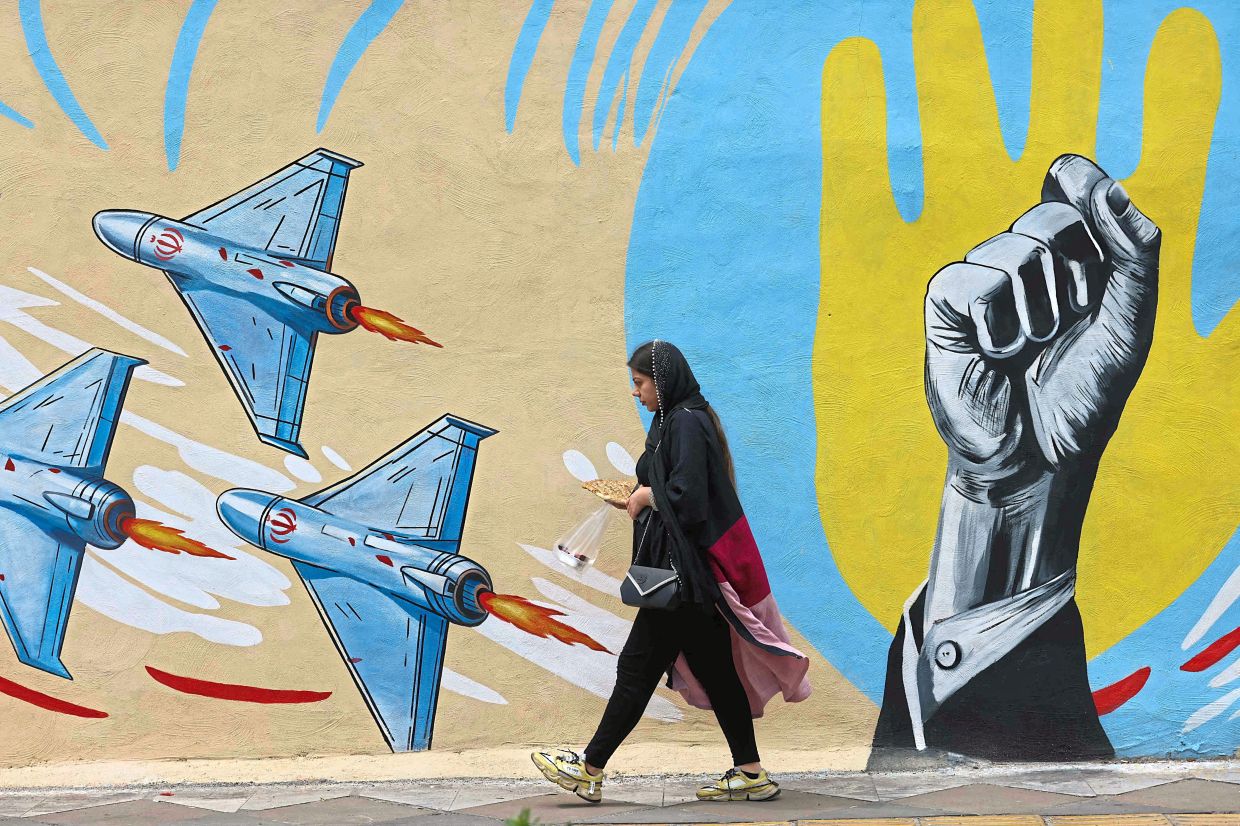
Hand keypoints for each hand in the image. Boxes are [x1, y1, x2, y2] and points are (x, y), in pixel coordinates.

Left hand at [626, 486, 652, 519]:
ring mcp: (632, 507)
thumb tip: (641, 485)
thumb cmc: (645, 491)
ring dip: (632, 514)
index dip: (628, 505)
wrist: (646, 495)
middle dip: (630, 510)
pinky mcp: (635, 511)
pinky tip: (637, 518)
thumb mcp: (641, 488)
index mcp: (632, 496)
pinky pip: (633, 516)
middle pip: (628, 508)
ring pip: (630, 512)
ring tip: (635, 516)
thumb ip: (640, 488)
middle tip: (633, 512)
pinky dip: (635, 517)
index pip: (627, 502)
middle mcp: (631, 502)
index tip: (630, 506)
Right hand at [925, 154, 1159, 483]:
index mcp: (1070, 254)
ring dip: (1039, 313)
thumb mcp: (1130, 322)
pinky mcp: (945, 307)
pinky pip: (975, 283)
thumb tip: (1108, 187)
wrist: (1040, 454)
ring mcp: (980, 280)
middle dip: (1076, 277)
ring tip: (1029, 348)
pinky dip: (998, 326)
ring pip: (1016, 251)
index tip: (1090, 211)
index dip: (1083, 187)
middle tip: (1068, 324)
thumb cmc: (1084, 393)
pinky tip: (995, 353)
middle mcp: (1021, 259)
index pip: (1073, 185)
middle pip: (1051, 216)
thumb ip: (1133, 253)